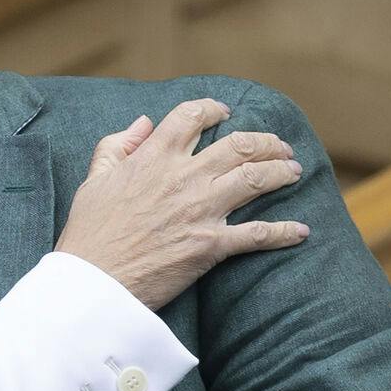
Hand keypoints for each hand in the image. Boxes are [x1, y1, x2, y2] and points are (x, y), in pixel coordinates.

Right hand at [55, 99, 307, 310]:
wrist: (94, 281)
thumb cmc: (89, 232)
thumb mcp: (94, 179)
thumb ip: (116, 145)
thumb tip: (143, 123)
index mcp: (153, 158)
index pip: (191, 116)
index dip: (213, 109)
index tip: (225, 112)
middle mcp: (183, 178)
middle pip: (239, 145)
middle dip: (265, 141)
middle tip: (278, 145)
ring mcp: (201, 211)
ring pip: (256, 179)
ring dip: (281, 171)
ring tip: (293, 170)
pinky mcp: (211, 245)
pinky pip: (258, 234)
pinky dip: (284, 232)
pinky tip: (301, 231)